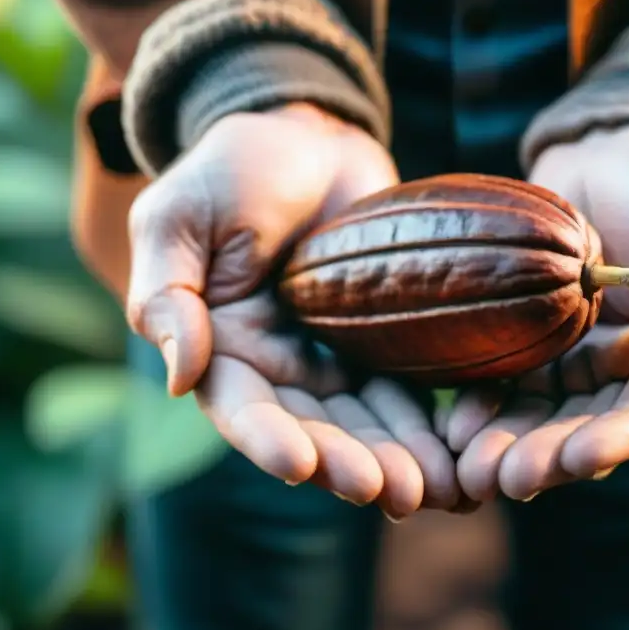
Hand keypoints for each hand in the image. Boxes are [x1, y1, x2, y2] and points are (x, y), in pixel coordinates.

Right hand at [126, 104, 459, 517]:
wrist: (309, 137)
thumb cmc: (233, 169)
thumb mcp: (178, 218)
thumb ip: (167, 295)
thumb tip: (179, 378)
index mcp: (221, 349)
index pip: (243, 408)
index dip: (270, 440)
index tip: (302, 464)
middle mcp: (278, 368)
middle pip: (314, 430)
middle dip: (350, 464)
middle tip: (392, 493)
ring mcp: (334, 357)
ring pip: (366, 422)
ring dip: (398, 458)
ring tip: (438, 488)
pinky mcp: (383, 341)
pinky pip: (405, 388)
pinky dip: (430, 422)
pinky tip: (460, 450)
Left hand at [446, 125, 628, 500]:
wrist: (611, 143)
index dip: (616, 441)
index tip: (577, 459)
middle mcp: (622, 370)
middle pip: (586, 428)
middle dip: (547, 458)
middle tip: (504, 480)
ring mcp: (570, 356)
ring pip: (539, 415)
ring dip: (506, 446)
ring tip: (469, 469)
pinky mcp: (527, 334)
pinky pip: (502, 377)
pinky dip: (479, 403)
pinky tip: (452, 424)